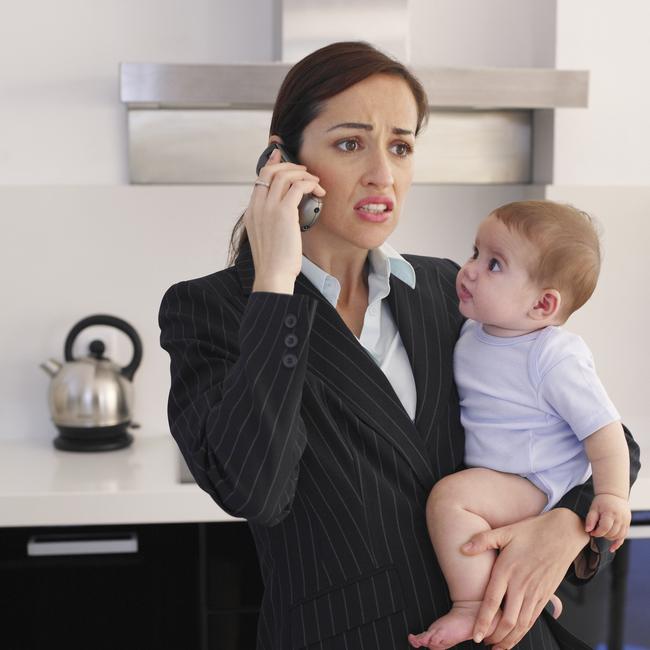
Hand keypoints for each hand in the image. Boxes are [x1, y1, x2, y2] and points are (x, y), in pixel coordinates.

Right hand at [247, 147, 325, 292]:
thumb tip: (288, 214)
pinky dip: (310, 184)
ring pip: (284, 175)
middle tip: (305, 171)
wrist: (273, 276)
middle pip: (270, 171)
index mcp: (252, 212)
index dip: (271, 163)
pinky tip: (318, 191)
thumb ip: (272, 222)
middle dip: (290, 166)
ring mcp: (268, 208)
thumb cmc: (275, 263)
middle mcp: (257, 206)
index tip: (280, 155)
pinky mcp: (283, 213)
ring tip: (315, 182)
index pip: (259, 178)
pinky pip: (297, 187)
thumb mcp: (268, 238)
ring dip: (303, 174)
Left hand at [461, 508, 588, 648]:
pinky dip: (523, 632)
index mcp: (508, 569)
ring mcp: (535, 592)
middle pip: (507, 620)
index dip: (483, 621)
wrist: (563, 532)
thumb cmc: (532, 530)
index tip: (475, 636)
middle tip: (483, 643)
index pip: (492, 602)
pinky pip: (533, 619)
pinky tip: (514, 636)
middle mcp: (521, 584)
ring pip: (521, 624)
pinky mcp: (545, 595)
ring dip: (509, 638)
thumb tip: (463, 548)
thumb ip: (482, 541)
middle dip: (495, 636)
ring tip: (496, 646)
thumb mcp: (505, 531)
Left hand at [585, 493, 630, 551]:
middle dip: (602, 535)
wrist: (614, 495)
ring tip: (602, 533)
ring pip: (618, 536)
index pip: (605, 528)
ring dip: (609, 538)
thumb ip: (590, 519)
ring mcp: (625, 522)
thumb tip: (588, 530)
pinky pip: (624, 537)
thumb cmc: (602, 501)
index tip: (591, 532)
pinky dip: (618, 543)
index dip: (597, 532)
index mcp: (610, 513)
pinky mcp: (627, 524)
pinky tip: (612, 548)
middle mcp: (620, 518)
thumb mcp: (594, 508)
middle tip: (596, 531)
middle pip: (612, 533)